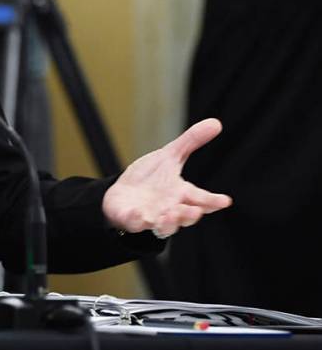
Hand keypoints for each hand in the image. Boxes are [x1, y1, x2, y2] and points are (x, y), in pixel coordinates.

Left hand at [102, 118, 231, 238]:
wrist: (123, 194)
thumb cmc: (150, 178)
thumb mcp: (170, 156)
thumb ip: (191, 142)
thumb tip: (216, 122)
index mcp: (181, 193)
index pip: (201, 198)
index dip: (213, 200)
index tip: (225, 201)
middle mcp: (170, 209)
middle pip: (185, 216)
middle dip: (190, 215)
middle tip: (196, 210)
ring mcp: (152, 217)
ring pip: (164, 227)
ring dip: (169, 223)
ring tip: (170, 215)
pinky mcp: (132, 220)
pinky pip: (135, 223)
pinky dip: (137, 221)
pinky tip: (138, 215)